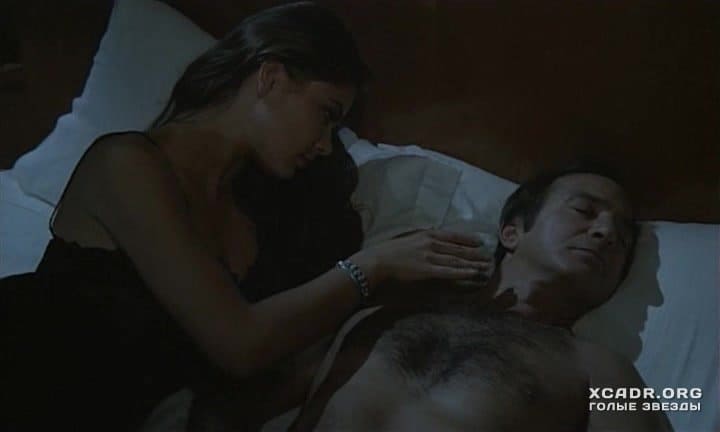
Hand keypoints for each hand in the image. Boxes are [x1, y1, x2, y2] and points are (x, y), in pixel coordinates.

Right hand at [351, 229, 493, 289]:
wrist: (370, 265)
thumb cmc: (380, 255)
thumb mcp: (400, 242)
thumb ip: (415, 244)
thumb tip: (423, 245)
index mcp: (423, 235)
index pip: (451, 235)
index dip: (467, 239)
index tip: (479, 241)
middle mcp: (430, 243)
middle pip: (458, 248)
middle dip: (475, 252)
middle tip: (489, 256)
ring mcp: (430, 257)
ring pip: (458, 260)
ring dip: (474, 263)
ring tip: (487, 266)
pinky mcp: (428, 272)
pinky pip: (450, 272)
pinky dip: (464, 272)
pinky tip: (474, 273)